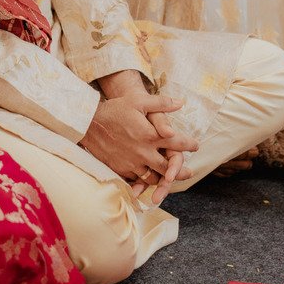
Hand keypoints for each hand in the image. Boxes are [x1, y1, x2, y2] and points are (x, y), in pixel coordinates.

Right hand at [95, 73, 196, 203]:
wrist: (88, 123)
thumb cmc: (115, 109)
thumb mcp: (138, 101)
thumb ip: (161, 103)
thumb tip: (181, 102)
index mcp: (151, 135)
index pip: (177, 143)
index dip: (189, 144)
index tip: (195, 145)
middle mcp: (144, 153)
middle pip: (169, 168)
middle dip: (181, 170)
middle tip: (189, 171)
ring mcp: (132, 164)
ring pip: (154, 178)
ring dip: (164, 179)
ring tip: (170, 178)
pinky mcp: (121, 169)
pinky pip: (137, 181)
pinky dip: (145, 182)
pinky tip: (149, 179)